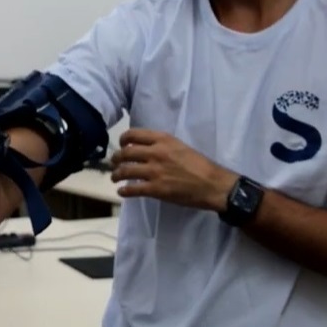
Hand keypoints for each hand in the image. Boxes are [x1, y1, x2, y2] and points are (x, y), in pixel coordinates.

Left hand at [110, 129, 235, 210]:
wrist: (212, 183)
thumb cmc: (199, 164)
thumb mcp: (179, 146)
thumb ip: (162, 145)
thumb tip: (145, 148)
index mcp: (162, 140)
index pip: (133, 134)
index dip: (122, 140)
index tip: (121, 145)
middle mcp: (155, 153)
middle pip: (125, 153)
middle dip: (116, 159)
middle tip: (115, 164)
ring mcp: (154, 171)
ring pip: (125, 170)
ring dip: (116, 175)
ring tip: (115, 178)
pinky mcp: (156, 189)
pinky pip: (133, 189)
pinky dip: (124, 191)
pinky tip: (122, 191)